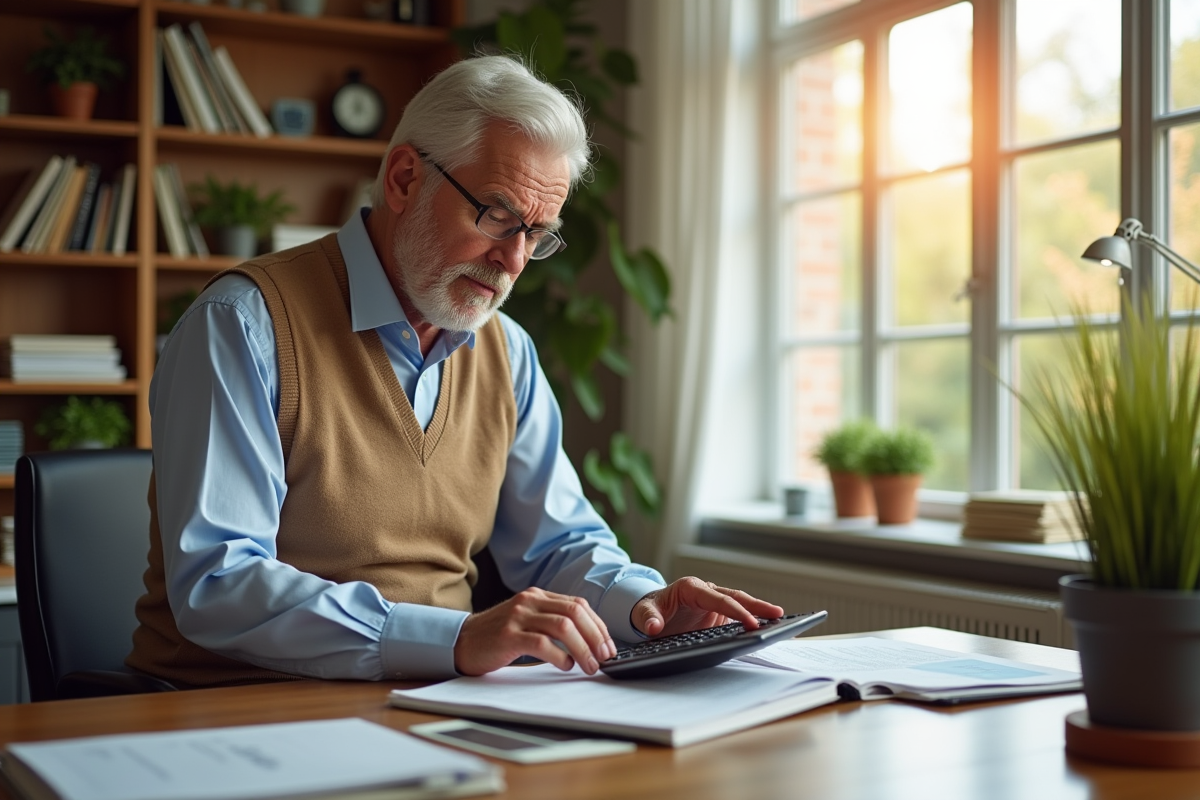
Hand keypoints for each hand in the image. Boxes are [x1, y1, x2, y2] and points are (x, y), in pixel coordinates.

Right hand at [454, 588, 617, 676]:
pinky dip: (559, 656)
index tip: (608, 645)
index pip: (578, 604)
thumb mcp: (527, 621)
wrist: (461, 642)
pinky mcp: (508, 635)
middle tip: (605, 657)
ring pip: (563, 626)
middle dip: (595, 636)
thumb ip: (552, 623)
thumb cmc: (497, 637)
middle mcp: (529, 601)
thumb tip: (590, 643)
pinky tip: (565, 665)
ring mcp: (518, 616)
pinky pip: (542, 643)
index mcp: (537, 596)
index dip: (598, 625)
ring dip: (582, 649)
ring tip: (589, 666)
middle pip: (575, 612)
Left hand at [631, 577, 783, 637]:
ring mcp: (713, 602)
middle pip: (735, 597)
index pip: (717, 598)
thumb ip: (647, 618)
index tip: (750, 623)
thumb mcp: (642, 613)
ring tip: (781, 619)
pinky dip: (752, 619)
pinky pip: (737, 615)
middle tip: (777, 614)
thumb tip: (654, 627)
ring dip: (759, 610)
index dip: (735, 610)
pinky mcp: (717, 614)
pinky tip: (766, 627)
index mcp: (690, 588)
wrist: (650, 612)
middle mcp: (705, 591)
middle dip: (756, 605)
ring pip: (740, 603)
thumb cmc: (648, 610)